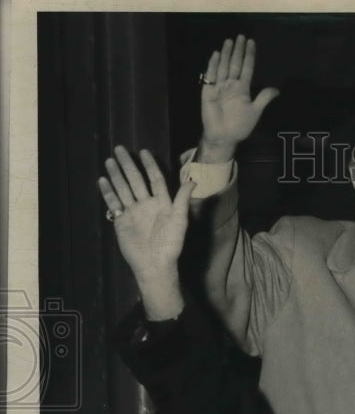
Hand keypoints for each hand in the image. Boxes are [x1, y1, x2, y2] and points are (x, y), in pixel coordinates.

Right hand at [98, 147, 194, 318]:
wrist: (154, 265)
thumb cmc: (170, 245)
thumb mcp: (180, 221)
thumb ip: (183, 199)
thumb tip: (193, 180)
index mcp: (162, 203)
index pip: (155, 179)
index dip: (150, 165)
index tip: (143, 152)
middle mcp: (146, 204)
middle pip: (136, 180)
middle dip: (128, 165)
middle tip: (120, 149)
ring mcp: (133, 212)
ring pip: (123, 188)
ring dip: (116, 175)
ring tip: (109, 161)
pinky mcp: (122, 221)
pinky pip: (114, 203)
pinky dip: (108, 192)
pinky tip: (102, 180)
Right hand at [199, 34, 278, 162]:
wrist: (224, 137)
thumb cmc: (239, 126)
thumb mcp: (255, 111)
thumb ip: (264, 99)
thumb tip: (277, 90)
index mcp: (242, 89)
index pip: (246, 68)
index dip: (249, 56)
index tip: (251, 42)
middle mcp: (231, 84)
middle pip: (235, 64)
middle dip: (238, 51)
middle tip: (241, 36)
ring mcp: (220, 87)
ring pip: (224, 67)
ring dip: (227, 54)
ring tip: (230, 41)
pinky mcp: (209, 91)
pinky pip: (211, 76)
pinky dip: (213, 65)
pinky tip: (217, 54)